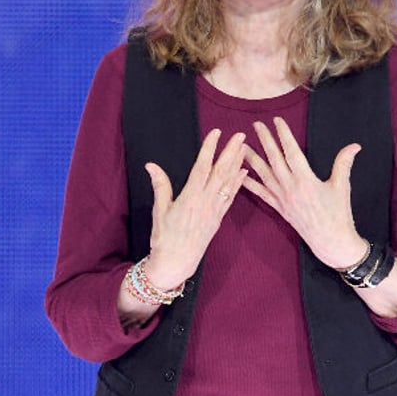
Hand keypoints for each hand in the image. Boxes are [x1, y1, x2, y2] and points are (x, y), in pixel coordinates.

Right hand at [143, 129, 247, 288]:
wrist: (176, 263)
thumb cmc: (164, 238)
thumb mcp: (159, 211)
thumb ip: (160, 186)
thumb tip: (151, 165)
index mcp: (189, 198)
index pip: (202, 167)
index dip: (210, 149)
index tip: (216, 133)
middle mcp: (205, 202)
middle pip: (221, 172)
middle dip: (231, 152)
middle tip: (240, 135)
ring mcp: (214, 210)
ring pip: (229, 183)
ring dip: (237, 164)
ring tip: (245, 148)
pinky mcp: (218, 218)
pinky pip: (231, 197)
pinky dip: (238, 184)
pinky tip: (244, 173)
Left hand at [242, 117, 366, 268]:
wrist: (331, 241)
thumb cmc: (339, 214)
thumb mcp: (342, 187)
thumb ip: (344, 163)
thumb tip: (355, 145)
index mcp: (306, 180)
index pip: (291, 152)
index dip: (283, 135)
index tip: (276, 121)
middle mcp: (291, 187)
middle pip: (274, 159)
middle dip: (265, 140)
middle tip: (256, 125)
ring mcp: (283, 199)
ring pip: (264, 175)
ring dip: (252, 159)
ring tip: (241, 147)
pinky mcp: (280, 209)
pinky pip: (262, 194)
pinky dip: (250, 185)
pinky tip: (239, 176)